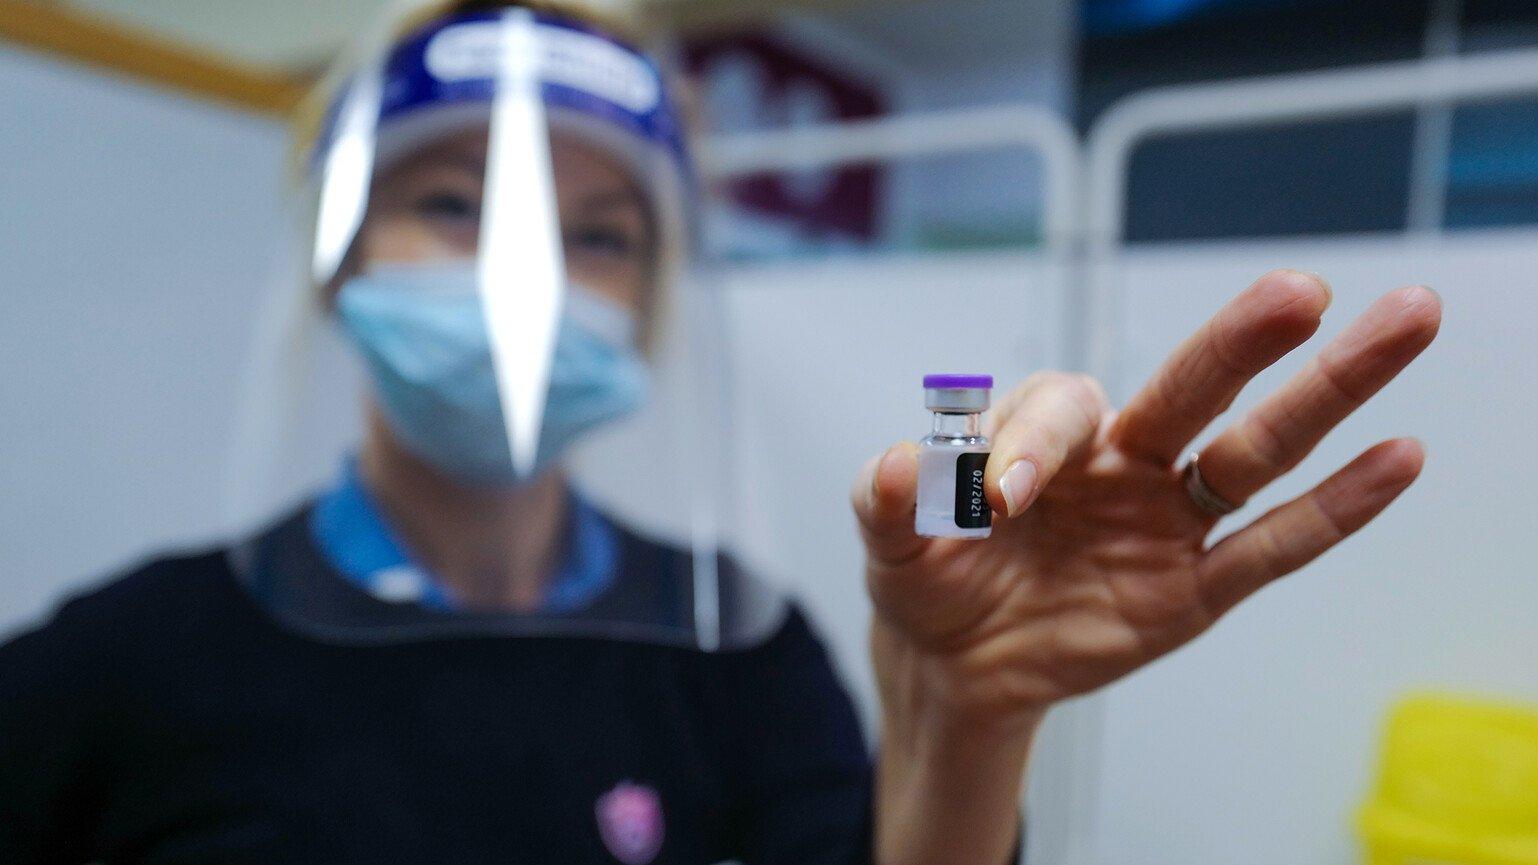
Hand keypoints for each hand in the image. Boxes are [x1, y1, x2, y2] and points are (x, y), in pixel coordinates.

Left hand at [858, 270, 1440, 723]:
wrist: (955, 664)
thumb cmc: (930, 581)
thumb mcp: (891, 545)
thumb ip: (890, 501)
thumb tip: (896, 465)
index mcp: (1046, 436)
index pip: (1064, 410)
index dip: (1034, 445)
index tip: (1002, 501)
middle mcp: (1121, 461)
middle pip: (1195, 387)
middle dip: (1242, 338)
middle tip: (1298, 291)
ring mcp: (1165, 520)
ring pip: (1256, 450)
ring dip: (1327, 393)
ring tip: (1405, 322)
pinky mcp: (1194, 588)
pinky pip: (1271, 547)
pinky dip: (1334, 508)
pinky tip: (1398, 457)